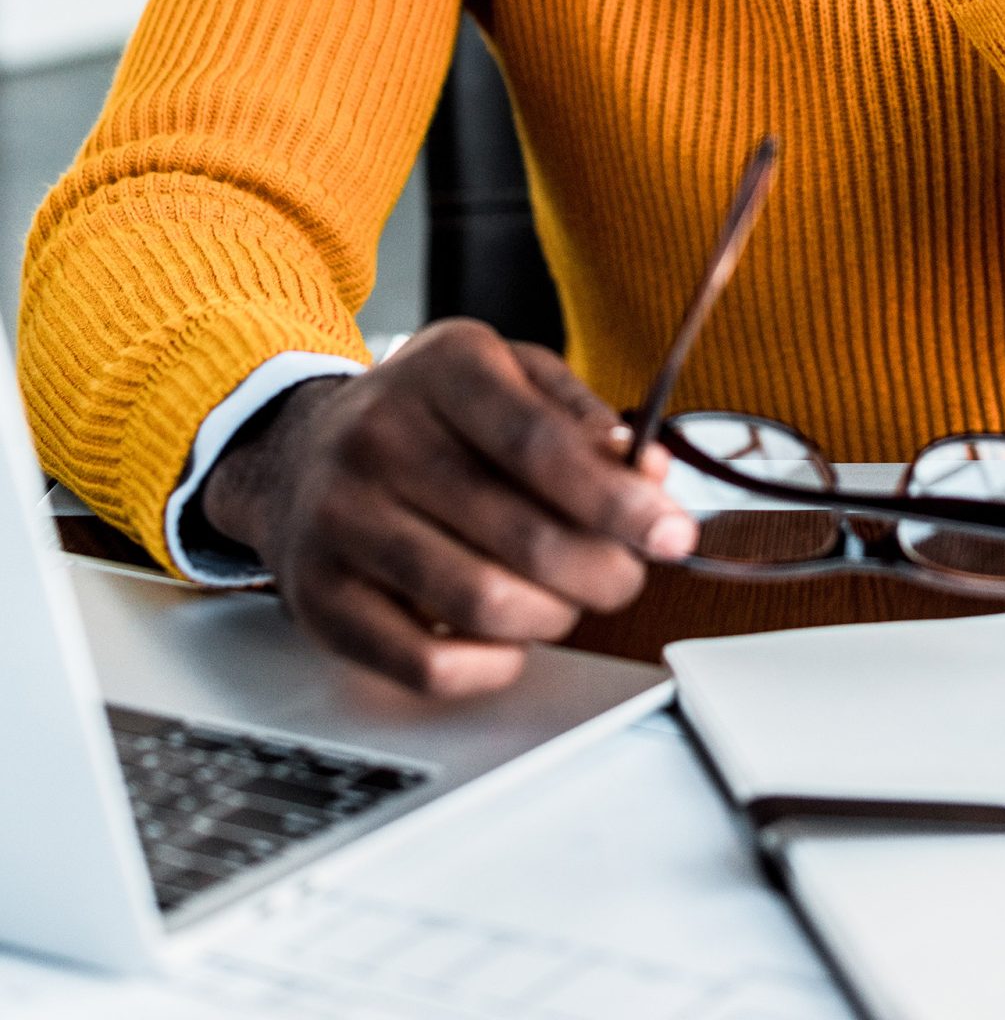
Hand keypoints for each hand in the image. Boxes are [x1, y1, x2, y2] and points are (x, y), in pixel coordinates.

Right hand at [199, 323, 695, 696]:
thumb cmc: (428, 415)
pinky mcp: (321, 599)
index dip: (620, 500)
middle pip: (523, 536)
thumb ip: (581, 417)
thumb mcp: (508, 373)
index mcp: (443, 370)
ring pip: (482, 604)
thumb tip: (649, 472)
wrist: (298, 450)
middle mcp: (380, 439)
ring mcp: (342, 522)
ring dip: (553, 617)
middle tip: (625, 574)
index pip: (542, 446)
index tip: (673, 533)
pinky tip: (507, 636)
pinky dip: (490, 665)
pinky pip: (426, 666)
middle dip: (603, 571)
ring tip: (566, 598)